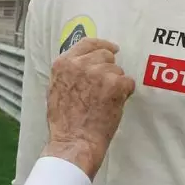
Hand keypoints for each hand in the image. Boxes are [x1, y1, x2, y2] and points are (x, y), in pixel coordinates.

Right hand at [41, 38, 134, 179]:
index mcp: (63, 63)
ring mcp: (99, 73)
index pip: (87, 43)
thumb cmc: (63, 122)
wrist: (74, 142)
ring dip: (116, 83)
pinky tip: (114, 105)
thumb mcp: (56, 88)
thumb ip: (69, 71)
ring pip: (118, 70)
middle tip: (105, 87)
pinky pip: (128, 82)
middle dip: (109, 69)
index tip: (112, 49)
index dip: (102, 45)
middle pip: (106, 55)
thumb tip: (83, 63)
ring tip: (105, 101)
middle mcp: (80, 64)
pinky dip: (125, 93)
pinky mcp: (115, 85)